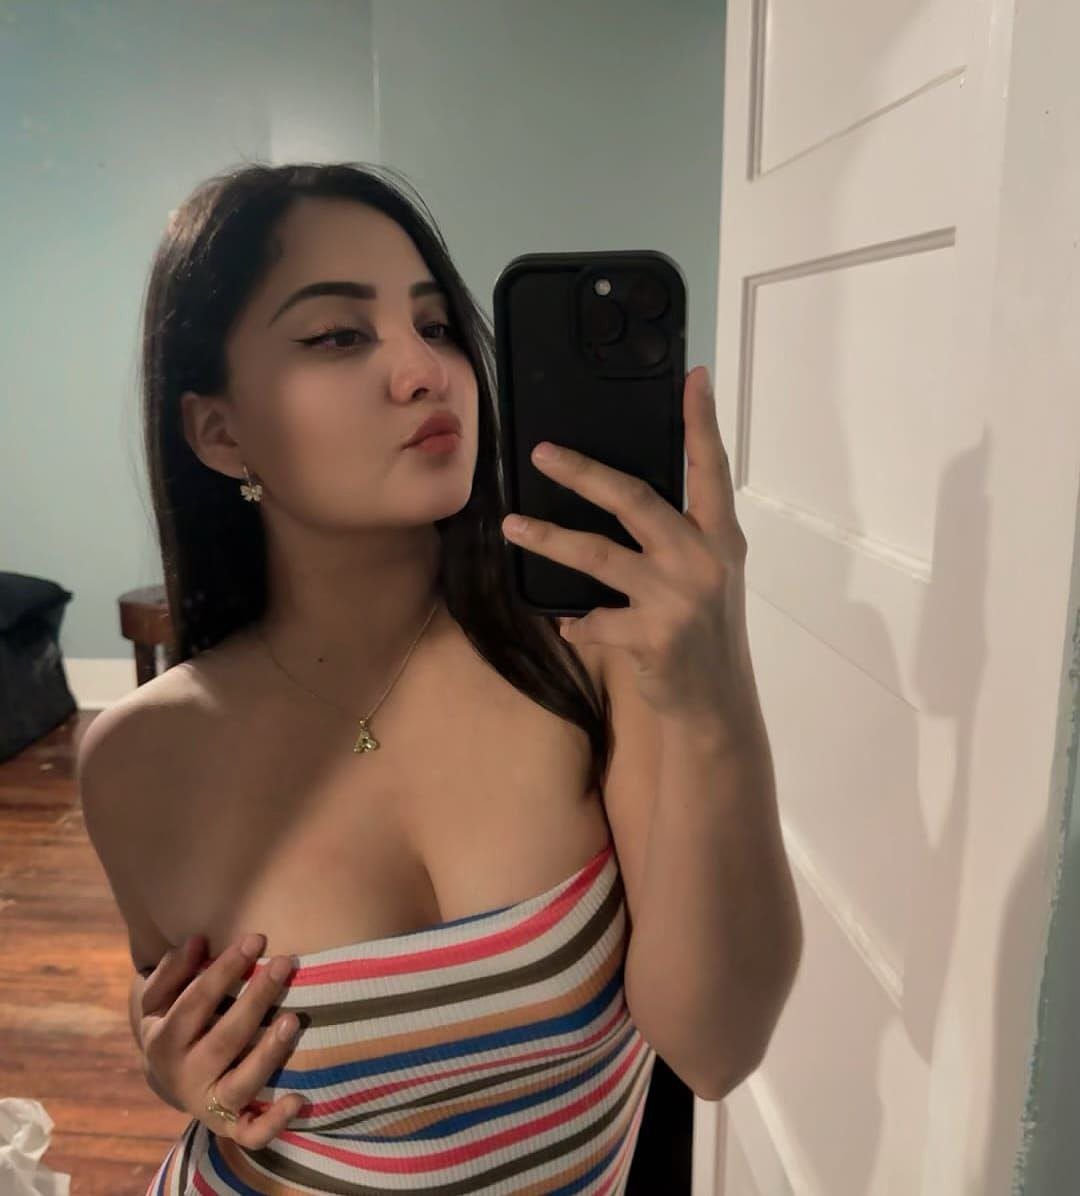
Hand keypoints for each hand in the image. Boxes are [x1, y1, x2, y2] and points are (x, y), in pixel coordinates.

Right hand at [138, 933, 304, 1147]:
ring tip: (293, 1019)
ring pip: (240, 1085)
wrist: (170, 1081)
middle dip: (255, 999)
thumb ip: (175, 969)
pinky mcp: (230, 1127)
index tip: (256, 940)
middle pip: (224, 1039)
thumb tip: (198, 940)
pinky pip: (251, 1133)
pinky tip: (299, 1099)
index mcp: (164, 1040)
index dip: (225, 969)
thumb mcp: (159, 999)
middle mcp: (184, 1076)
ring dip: (268, 1054)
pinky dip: (274, 1122)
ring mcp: (208, 1105)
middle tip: (284, 963)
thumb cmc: (175, 1024)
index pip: (196, 1001)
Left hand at [501, 365, 758, 735]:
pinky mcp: (651, 637)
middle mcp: (702, 560)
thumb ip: (683, 534)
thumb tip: (622, 492)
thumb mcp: (709, 574)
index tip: (693, 377)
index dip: (701, 422)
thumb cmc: (707, 631)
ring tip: (513, 524)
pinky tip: (568, 625)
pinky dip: (577, 622)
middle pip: (634, 500)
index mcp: (721, 537)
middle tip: (542, 452)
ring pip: (598, 556)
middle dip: (583, 472)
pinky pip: (594, 620)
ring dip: (549, 539)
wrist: (716, 703)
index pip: (711, 469)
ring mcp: (676, 599)